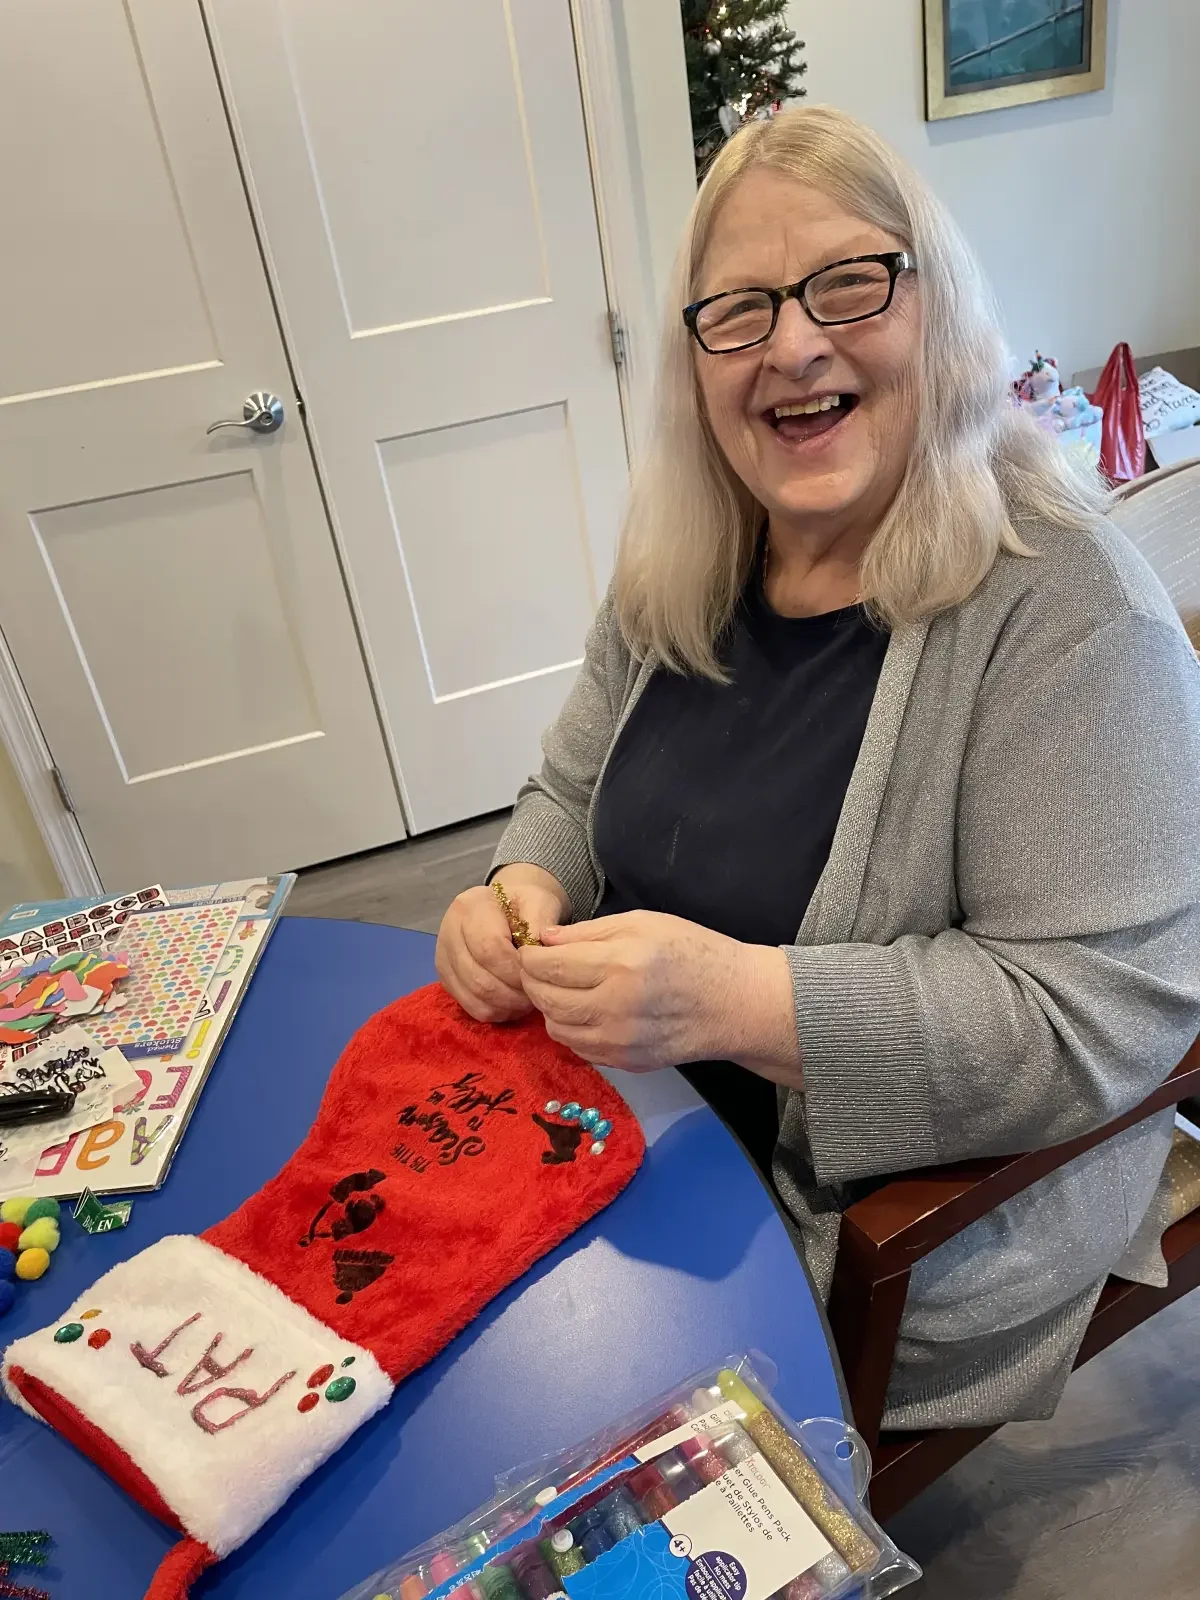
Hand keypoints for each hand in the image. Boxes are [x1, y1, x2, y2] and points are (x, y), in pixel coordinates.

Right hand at [436, 866, 568, 1022]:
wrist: (504, 907)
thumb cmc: (523, 904)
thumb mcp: (538, 901)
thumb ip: (540, 922)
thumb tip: (540, 952)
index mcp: (471, 907)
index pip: (489, 948)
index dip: (516, 969)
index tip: (538, 973)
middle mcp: (449, 931)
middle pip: (479, 977)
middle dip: (513, 992)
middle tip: (536, 991)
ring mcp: (444, 958)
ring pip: (474, 996)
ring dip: (506, 1004)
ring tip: (527, 998)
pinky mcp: (446, 979)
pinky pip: (470, 1006)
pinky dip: (495, 1011)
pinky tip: (513, 1003)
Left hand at [518, 910, 799, 1079]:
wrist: (736, 1003)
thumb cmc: (693, 951)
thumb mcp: (643, 922)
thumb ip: (588, 931)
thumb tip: (542, 940)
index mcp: (620, 964)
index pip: (547, 966)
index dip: (529, 957)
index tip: (532, 950)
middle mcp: (615, 1007)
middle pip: (545, 999)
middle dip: (533, 982)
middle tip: (541, 969)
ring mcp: (620, 1041)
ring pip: (556, 1028)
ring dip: (551, 1008)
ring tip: (566, 990)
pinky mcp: (626, 1063)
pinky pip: (579, 1048)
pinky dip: (572, 1029)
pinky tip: (587, 1011)